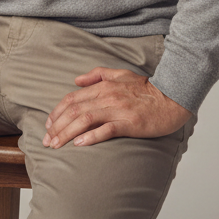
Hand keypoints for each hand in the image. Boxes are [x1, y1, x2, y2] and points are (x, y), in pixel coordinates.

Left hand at [42, 67, 191, 148]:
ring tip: (56, 145)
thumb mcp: (120, 74)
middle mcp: (107, 97)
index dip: (57, 112)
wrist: (172, 98)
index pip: (72, 99)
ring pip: (85, 120)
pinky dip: (91, 137)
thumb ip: (97, 75)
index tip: (48, 125)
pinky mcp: (129, 123)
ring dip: (67, 133)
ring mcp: (118, 110)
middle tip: (47, 141)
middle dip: (57, 126)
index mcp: (103, 87)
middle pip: (74, 111)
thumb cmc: (146, 88)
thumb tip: (76, 80)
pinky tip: (79, 144)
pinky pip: (106, 130)